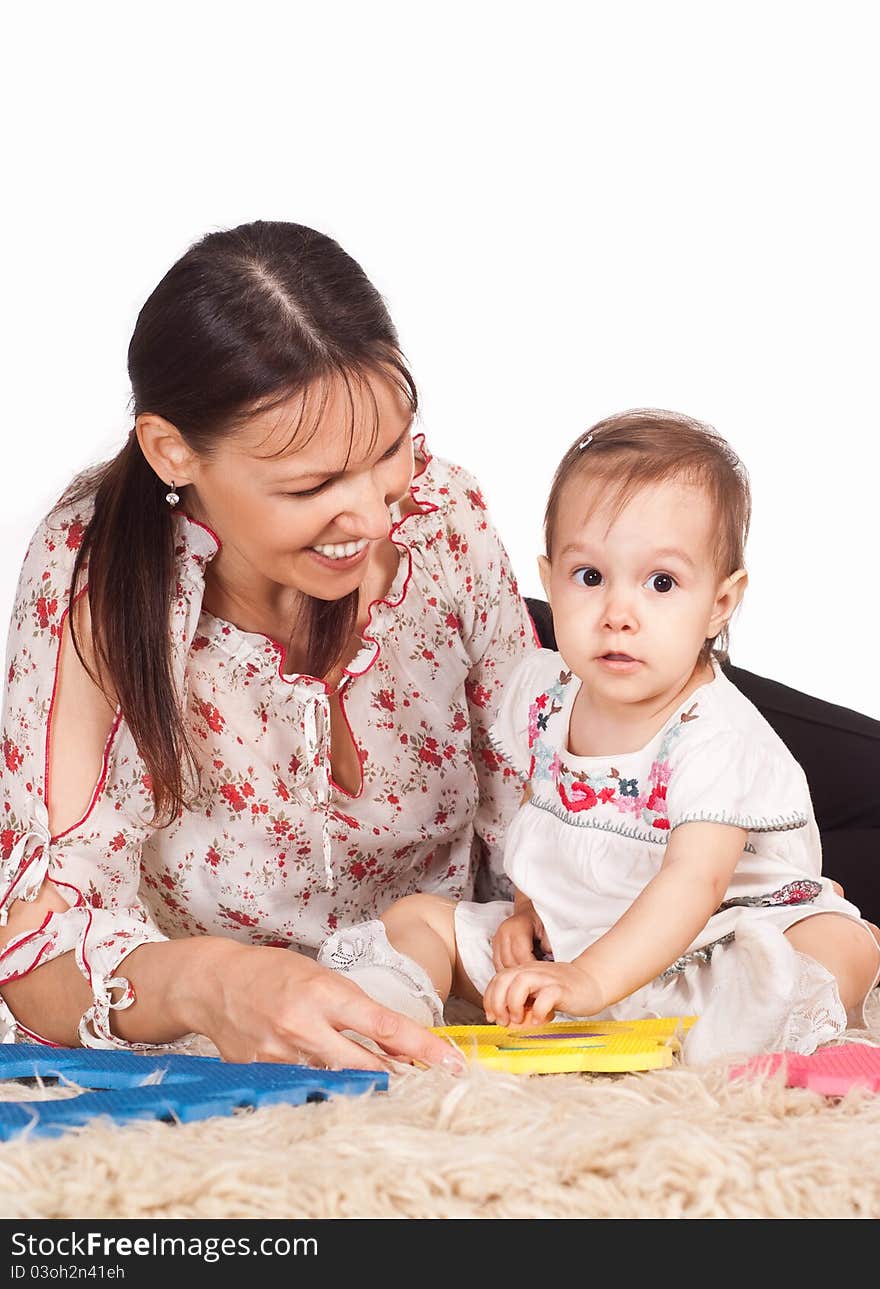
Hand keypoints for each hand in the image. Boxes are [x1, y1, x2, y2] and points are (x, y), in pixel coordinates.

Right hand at [187, 941, 463, 1073]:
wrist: (214, 982)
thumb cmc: (272, 972)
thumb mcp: (320, 976)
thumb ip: (354, 1007)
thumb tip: (395, 1038)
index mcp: (323, 993)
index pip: (384, 1025)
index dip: (422, 1047)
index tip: (450, 1062)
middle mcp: (303, 1026)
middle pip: (365, 1065)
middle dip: (399, 1077)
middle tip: (428, 1083)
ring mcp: (280, 1054)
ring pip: (336, 1081)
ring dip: (363, 1083)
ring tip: (384, 1080)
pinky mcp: (262, 1072)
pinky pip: (304, 1085)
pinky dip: (323, 1084)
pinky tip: (331, 1080)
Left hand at [482, 960, 603, 1026]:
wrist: (591, 982)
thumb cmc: (561, 991)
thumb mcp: (535, 994)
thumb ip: (519, 1002)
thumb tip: (503, 1021)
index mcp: (524, 971)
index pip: (497, 979)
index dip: (489, 999)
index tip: (492, 1017)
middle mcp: (533, 971)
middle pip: (503, 979)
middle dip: (497, 1003)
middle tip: (504, 1021)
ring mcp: (548, 978)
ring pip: (520, 983)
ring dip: (514, 1004)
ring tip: (520, 1019)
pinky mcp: (562, 989)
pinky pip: (545, 997)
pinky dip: (538, 1011)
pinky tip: (539, 1021)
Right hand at [492, 908, 550, 969]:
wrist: (528, 912)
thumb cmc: (539, 920)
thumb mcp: (548, 927)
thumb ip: (548, 942)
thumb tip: (548, 957)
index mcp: (517, 927)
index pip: (521, 954)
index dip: (532, 967)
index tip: (542, 972)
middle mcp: (504, 933)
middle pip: (509, 962)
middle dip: (523, 973)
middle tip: (536, 975)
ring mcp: (497, 939)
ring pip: (501, 966)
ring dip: (514, 974)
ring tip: (528, 974)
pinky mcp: (494, 946)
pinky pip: (497, 965)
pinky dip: (508, 972)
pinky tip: (519, 972)